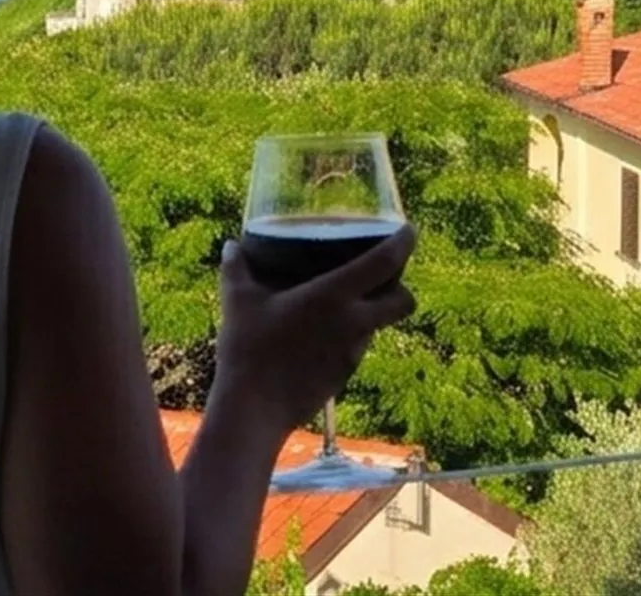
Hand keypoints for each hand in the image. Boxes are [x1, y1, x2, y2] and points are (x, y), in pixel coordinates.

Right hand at [210, 225, 416, 434]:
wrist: (253, 411)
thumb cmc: (248, 350)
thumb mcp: (239, 302)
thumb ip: (236, 268)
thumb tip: (231, 245)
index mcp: (333, 295)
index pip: (385, 263)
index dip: (403, 242)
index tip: (408, 229)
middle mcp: (353, 322)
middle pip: (403, 300)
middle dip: (401, 286)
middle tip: (382, 272)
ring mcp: (352, 351)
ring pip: (381, 324)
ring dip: (374, 311)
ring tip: (346, 301)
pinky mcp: (345, 375)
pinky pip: (359, 346)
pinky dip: (352, 334)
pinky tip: (325, 333)